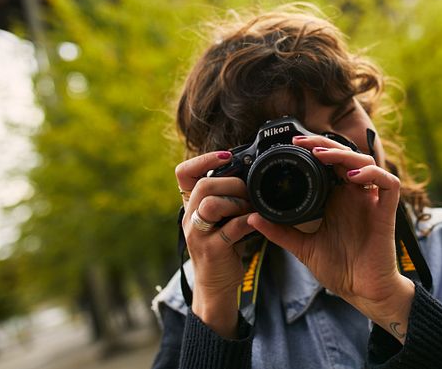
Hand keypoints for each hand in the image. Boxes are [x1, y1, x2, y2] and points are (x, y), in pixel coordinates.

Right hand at [176, 151, 254, 336]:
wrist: (216, 285)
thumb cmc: (223, 246)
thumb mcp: (219, 217)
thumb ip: (226, 196)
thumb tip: (249, 171)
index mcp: (191, 205)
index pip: (183, 173)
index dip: (203, 159)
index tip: (227, 156)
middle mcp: (190, 218)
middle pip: (203, 185)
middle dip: (232, 183)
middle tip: (249, 192)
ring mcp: (198, 235)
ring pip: (211, 204)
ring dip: (237, 201)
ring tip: (250, 208)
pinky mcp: (212, 250)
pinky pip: (231, 228)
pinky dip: (248, 221)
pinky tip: (258, 221)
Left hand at [248, 136, 414, 340]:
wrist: (362, 293)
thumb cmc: (340, 269)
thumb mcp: (303, 247)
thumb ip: (281, 231)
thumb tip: (253, 218)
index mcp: (338, 199)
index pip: (330, 162)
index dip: (315, 149)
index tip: (293, 145)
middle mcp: (355, 195)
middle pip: (347, 155)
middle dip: (325, 144)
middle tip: (302, 143)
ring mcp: (371, 202)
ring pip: (367, 163)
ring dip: (345, 155)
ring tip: (322, 157)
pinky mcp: (386, 212)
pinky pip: (389, 184)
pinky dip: (372, 175)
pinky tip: (352, 177)